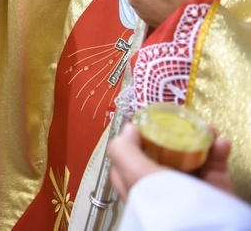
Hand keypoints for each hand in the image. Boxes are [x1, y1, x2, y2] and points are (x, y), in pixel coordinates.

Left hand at [109, 123, 234, 201]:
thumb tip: (128, 131)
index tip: (148, 125)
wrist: (202, 224)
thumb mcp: (134, 173)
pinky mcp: (212, 190)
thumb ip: (124, 150)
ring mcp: (186, 188)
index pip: (129, 159)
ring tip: (207, 130)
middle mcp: (160, 187)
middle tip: (182, 123)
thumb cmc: (164, 201)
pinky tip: (219, 143)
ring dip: (200, 138)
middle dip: (175, 135)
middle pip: (164, 153)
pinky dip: (218, 151)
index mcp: (137, 186)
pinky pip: (214, 164)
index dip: (137, 140)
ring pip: (191, 155)